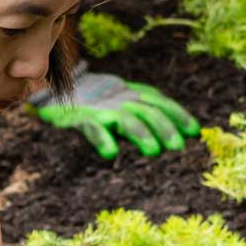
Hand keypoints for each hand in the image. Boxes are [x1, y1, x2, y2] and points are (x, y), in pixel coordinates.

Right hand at [29, 71, 198, 159]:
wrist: (51, 92)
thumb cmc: (94, 106)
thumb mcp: (123, 107)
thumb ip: (148, 117)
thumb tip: (187, 134)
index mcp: (130, 95)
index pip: (159, 102)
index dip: (177, 114)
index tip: (194, 132)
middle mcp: (118, 99)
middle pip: (147, 110)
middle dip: (164, 127)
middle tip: (177, 146)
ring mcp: (98, 109)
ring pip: (124, 119)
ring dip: (141, 133)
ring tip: (154, 151)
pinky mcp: (77, 118)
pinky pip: (92, 129)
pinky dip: (102, 139)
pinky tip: (110, 153)